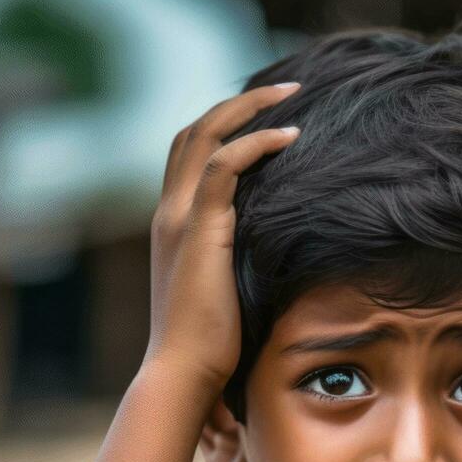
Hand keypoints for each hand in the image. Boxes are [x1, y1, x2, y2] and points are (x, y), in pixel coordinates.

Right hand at [143, 82, 302, 388]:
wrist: (182, 373)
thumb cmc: (209, 348)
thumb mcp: (226, 294)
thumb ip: (240, 266)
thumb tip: (283, 259)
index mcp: (173, 225)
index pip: (190, 155)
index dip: (224, 126)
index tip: (267, 115)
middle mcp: (169, 212)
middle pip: (193, 131)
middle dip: (238, 103)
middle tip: (285, 88)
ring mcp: (180, 217)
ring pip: (206, 135)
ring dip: (250, 107)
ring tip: (292, 94)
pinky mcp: (199, 229)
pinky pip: (225, 166)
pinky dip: (257, 143)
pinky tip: (291, 136)